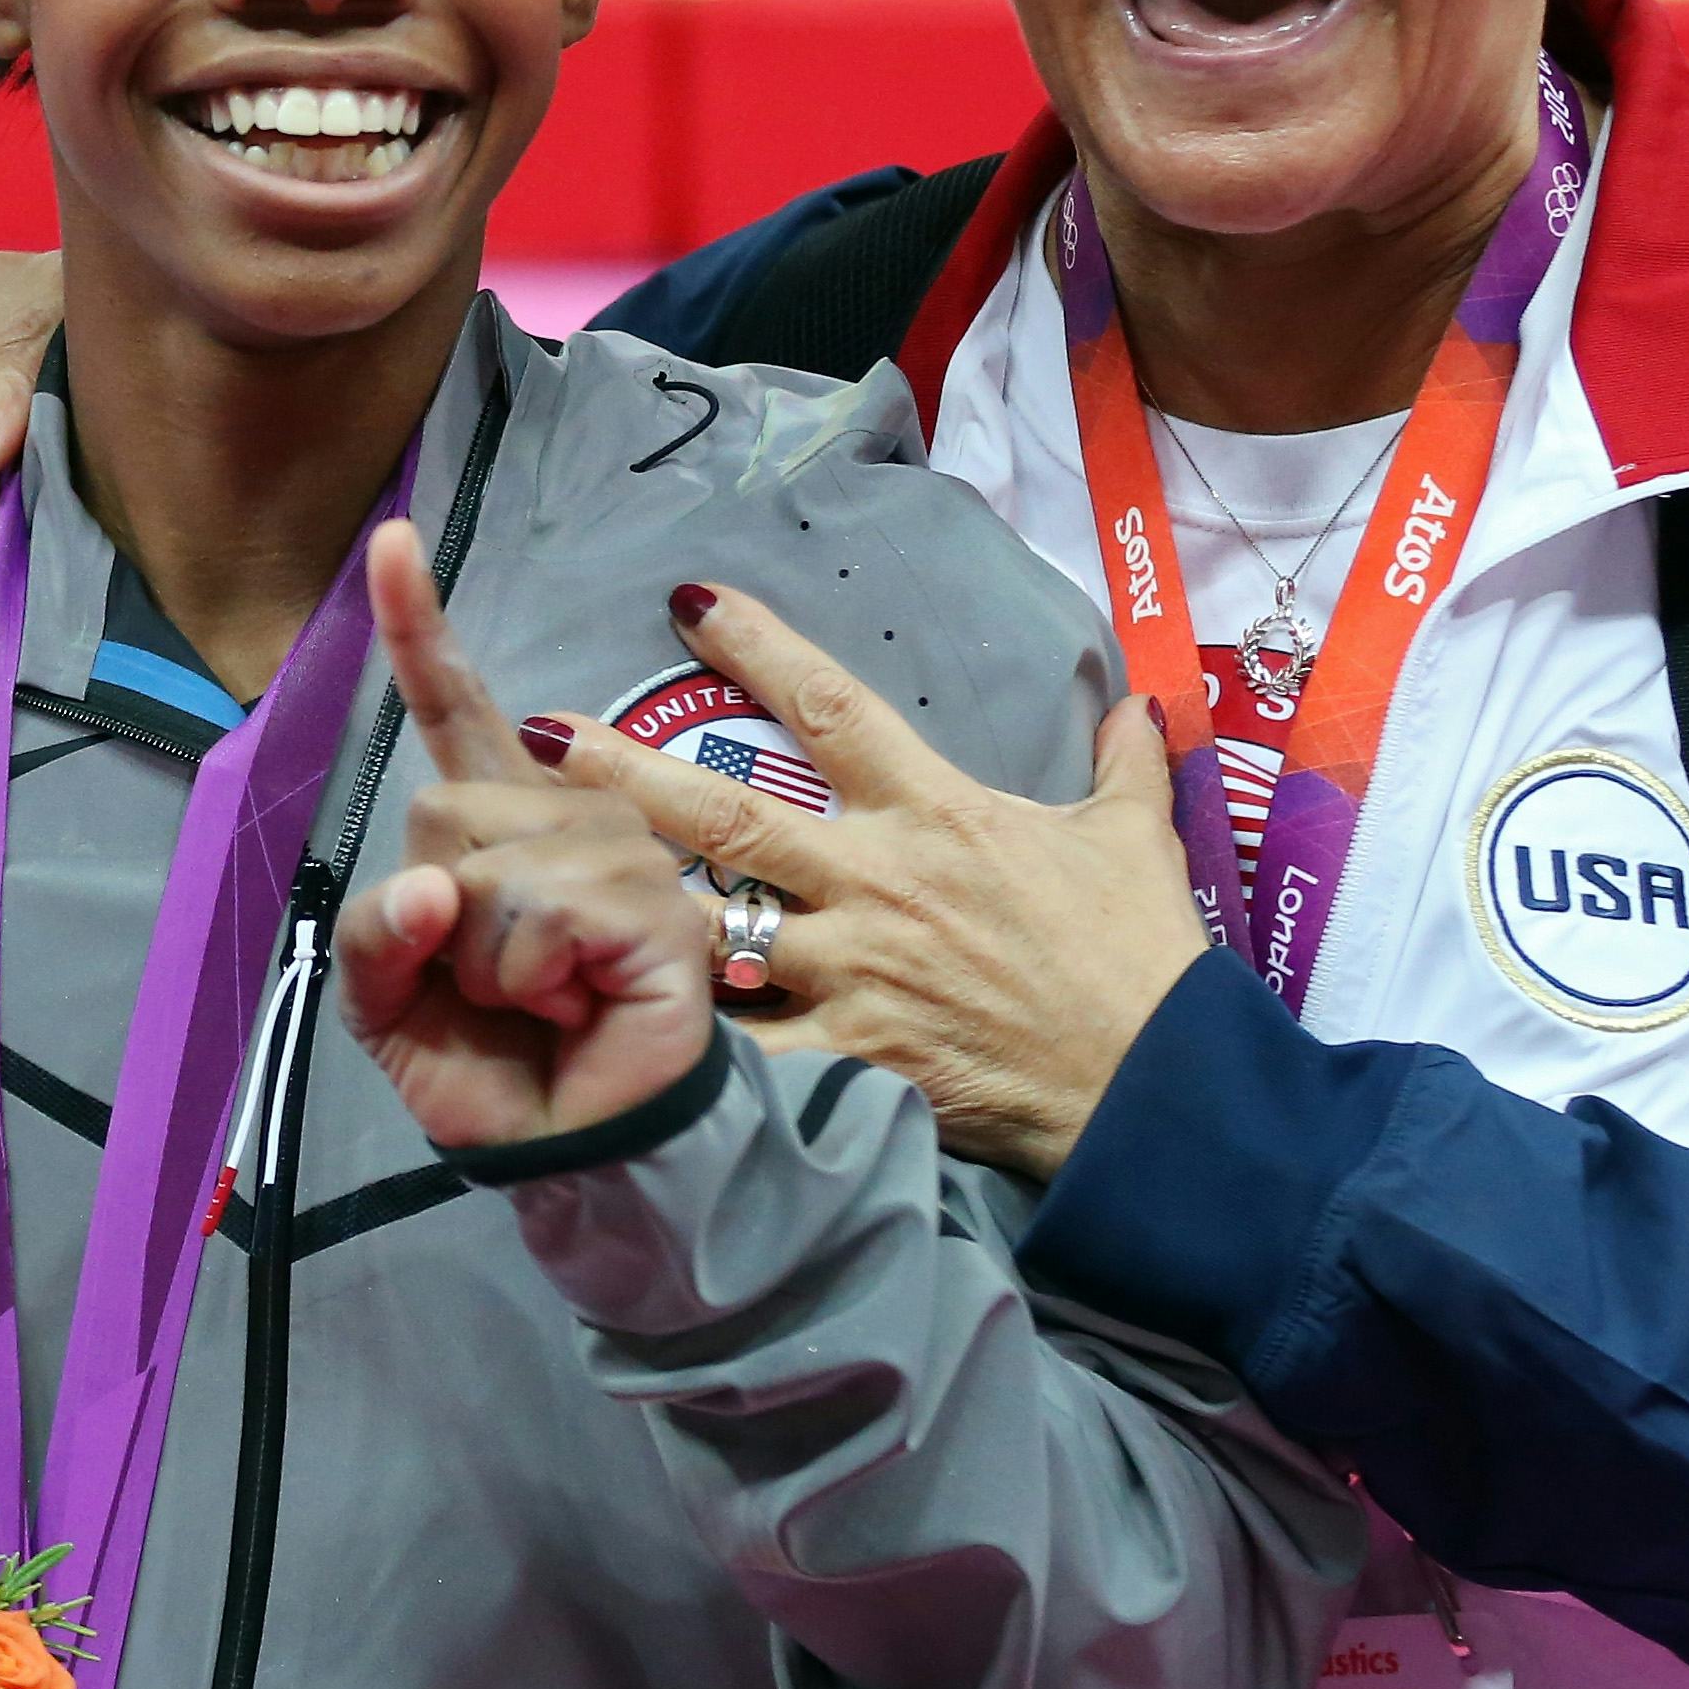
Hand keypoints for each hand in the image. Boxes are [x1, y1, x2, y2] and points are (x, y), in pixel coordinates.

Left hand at [333, 520, 720, 1151]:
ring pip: (484, 867)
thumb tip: (434, 886)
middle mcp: (573, 814)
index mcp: (505, 821)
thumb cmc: (495, 1069)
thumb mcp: (391, 999)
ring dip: (485, 963)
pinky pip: (535, 912)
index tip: (388, 540)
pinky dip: (526, 978)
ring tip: (543, 999)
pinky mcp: (656, 903)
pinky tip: (574, 1005)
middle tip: (497, 983)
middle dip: (441, 914)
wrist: (572, 1155)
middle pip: (442, 807)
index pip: (459, 710)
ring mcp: (623, 850)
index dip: (419, 628)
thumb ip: (380, 931)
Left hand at [535, 586, 1204, 1179]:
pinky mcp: (849, 1057)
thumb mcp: (1136, 843)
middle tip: (538, 735)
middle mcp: (876, 882)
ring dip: (622, 903)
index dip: (760, 647)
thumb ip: (1124, 767)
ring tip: (533, 882)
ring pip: (712, 928)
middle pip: (728, 814)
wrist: (1155, 1087)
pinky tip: (603, 1027)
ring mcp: (854, 972)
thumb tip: (1143, 704)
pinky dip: (682, 1039)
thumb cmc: (1141, 959)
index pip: (831, 708)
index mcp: (934, 813)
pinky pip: (745, 1048)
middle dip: (627, 771)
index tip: (691, 601)